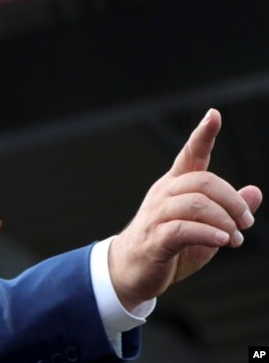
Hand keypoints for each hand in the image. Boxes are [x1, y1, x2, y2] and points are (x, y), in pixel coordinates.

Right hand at [109, 109, 262, 310]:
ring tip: (234, 239)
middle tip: (246, 223)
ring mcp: (156, 216)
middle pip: (202, 181)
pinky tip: (222, 240)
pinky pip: (183, 229)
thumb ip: (228, 210)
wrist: (129, 271)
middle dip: (232, 200)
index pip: (189, 155)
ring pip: (195, 204)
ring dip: (224, 221)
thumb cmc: (167, 247)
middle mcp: (163, 195)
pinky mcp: (155, 239)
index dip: (202, 135)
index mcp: (174, 187)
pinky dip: (208, 233)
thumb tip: (255, 191)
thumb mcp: (205, 228)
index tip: (214, 115)